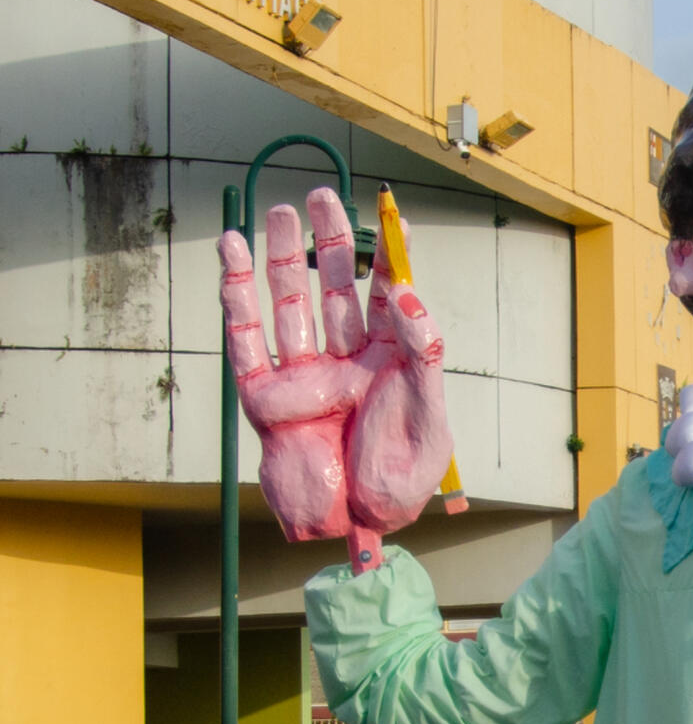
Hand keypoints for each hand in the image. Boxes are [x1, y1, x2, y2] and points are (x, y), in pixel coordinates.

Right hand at [217, 188, 452, 572]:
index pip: (390, 298)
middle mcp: (347, 363)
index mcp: (392, 364)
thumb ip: (424, 357)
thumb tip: (412, 295)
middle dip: (331, 243)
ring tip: (282, 211)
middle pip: (337, 289)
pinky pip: (247, 339)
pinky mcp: (266, 398)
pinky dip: (236, 294)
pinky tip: (231, 250)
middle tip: (324, 195)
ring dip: (285, 257)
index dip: (388, 257)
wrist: (359, 528)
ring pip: (292, 304)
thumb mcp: (430, 418)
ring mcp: (305, 377)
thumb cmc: (401, 481)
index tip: (388, 213)